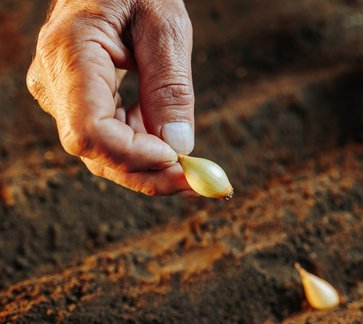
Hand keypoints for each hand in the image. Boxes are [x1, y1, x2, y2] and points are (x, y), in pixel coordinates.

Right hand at [27, 0, 194, 194]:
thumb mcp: (165, 26)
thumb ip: (170, 85)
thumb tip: (179, 146)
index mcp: (70, 54)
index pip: (89, 130)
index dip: (133, 155)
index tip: (177, 160)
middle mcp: (56, 82)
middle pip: (97, 152)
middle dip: (150, 174)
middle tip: (199, 184)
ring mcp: (63, 94)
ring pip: (104, 153)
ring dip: (151, 168)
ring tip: (194, 170)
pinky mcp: (79, 100)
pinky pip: (110, 137)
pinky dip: (144, 149)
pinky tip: (174, 147)